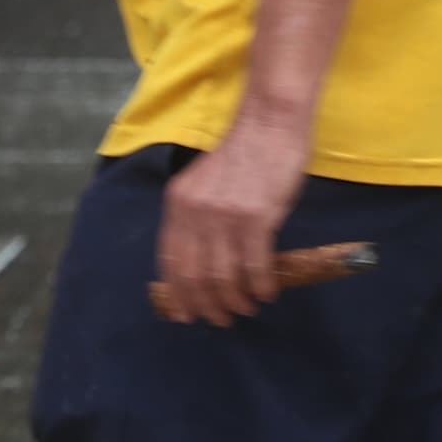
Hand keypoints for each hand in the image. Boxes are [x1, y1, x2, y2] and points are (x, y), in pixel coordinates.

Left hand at [153, 112, 309, 324]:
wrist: (271, 122)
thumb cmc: (243, 151)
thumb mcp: (204, 182)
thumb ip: (196, 216)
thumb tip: (202, 260)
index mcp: (177, 203)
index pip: (170, 261)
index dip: (178, 294)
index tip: (185, 315)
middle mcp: (195, 213)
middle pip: (195, 277)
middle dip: (207, 306)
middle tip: (221, 319)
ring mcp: (225, 217)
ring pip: (224, 278)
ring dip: (235, 301)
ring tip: (246, 308)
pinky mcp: (256, 219)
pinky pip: (255, 267)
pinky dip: (260, 287)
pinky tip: (267, 292)